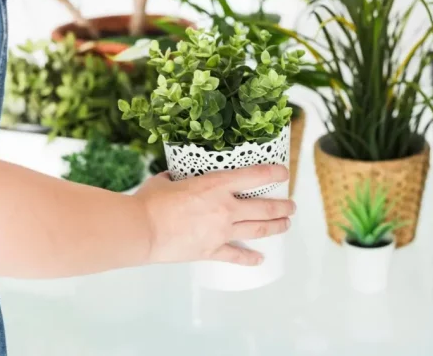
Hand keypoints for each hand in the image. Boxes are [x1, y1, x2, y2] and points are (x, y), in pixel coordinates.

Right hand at [135, 165, 295, 265]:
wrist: (142, 230)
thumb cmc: (150, 202)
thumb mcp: (165, 181)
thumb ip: (175, 178)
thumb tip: (173, 178)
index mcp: (216, 185)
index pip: (254, 176)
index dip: (273, 173)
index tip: (283, 173)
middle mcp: (225, 208)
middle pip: (264, 208)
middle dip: (282, 206)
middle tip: (291, 205)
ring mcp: (221, 231)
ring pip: (258, 230)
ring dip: (276, 227)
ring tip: (286, 225)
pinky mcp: (211, 250)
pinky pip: (236, 255)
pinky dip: (249, 258)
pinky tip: (260, 260)